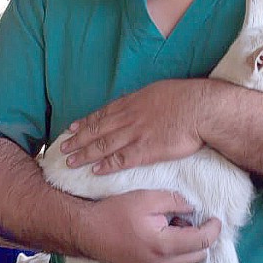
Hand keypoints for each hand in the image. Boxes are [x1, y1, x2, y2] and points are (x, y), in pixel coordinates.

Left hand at [60, 79, 209, 172]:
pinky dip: (106, 166)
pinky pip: (121, 160)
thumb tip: (141, 101)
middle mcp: (129, 118)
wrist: (199, 108)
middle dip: (78, 139)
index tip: (71, 128)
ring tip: (70, 161)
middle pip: (97, 130)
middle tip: (62, 148)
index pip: (102, 114)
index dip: (85, 122)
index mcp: (133, 102)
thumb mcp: (159, 90)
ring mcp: (135, 134)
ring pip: (103, 145)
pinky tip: (95, 171)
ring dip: (85, 154)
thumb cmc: (186, 98)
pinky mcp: (146, 150)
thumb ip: (146, 99)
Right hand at [80, 190, 220, 262]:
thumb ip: (176, 202)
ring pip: (187, 262)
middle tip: (186, 218)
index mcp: (165, 247)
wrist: (87, 232)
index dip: (213, 229)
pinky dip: (176, 253)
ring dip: (188, 246)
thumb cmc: (116, 213)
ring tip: (172, 226)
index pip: (202, 242)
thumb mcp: (148, 198)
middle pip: (199, 255)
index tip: (215, 218)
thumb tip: (194, 208)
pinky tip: (163, 237)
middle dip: (200, 237)